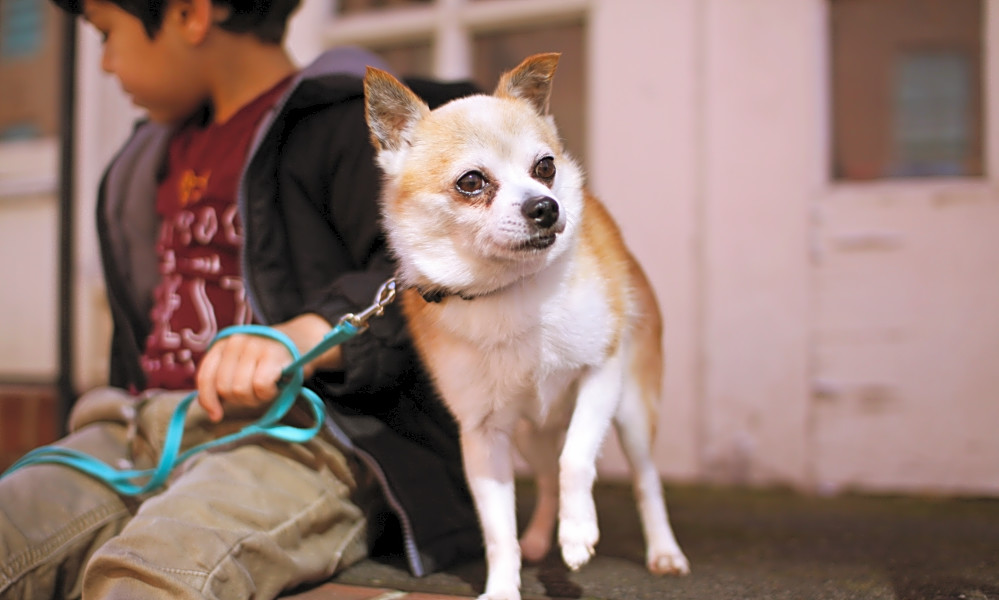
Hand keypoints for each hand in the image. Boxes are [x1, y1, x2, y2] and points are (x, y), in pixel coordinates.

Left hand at [195, 313, 342, 421]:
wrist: (301, 340)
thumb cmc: (269, 359)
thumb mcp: (241, 363)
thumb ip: (225, 379)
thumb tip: (212, 410)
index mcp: (222, 344)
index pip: (206, 376)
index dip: (208, 400)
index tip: (216, 415)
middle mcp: (235, 341)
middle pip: (224, 387)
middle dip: (240, 399)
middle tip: (256, 394)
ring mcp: (253, 346)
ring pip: (240, 389)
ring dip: (255, 397)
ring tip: (266, 389)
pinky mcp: (271, 354)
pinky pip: (260, 386)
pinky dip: (267, 393)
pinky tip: (274, 386)